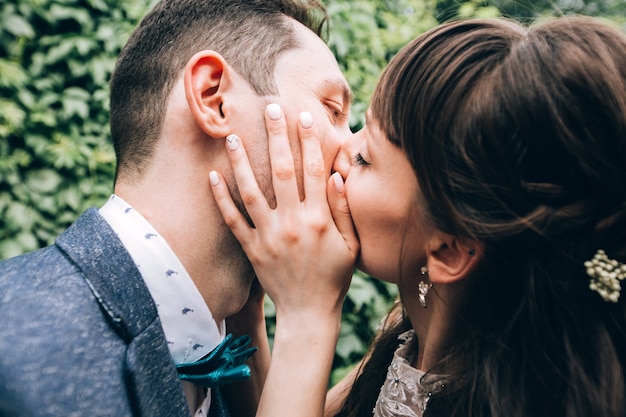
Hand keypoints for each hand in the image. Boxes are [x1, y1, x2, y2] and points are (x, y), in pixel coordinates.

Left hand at [210, 103, 358, 320]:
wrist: (309, 312)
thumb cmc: (334, 276)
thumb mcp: (351, 244)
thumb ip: (344, 209)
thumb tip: (336, 175)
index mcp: (319, 219)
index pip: (313, 170)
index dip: (308, 141)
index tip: (303, 116)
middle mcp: (293, 223)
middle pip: (283, 171)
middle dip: (276, 137)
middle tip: (270, 108)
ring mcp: (269, 236)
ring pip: (252, 191)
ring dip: (241, 161)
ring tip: (231, 135)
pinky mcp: (252, 249)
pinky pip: (233, 220)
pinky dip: (221, 198)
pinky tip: (212, 175)